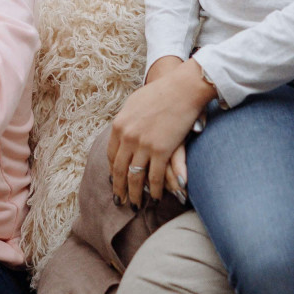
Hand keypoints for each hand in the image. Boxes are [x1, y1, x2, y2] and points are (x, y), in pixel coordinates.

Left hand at [108, 59, 214, 205]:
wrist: (182, 88)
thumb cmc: (160, 93)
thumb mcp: (134, 104)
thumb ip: (126, 121)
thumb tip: (120, 130)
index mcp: (119, 125)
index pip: (111, 154)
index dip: (113, 170)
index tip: (114, 180)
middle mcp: (127, 137)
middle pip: (119, 170)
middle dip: (119, 188)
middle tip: (119, 201)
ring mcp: (143, 145)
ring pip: (135, 177)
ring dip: (134, 194)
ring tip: (134, 206)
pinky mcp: (161, 151)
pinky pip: (154, 177)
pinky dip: (154, 190)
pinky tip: (154, 198)